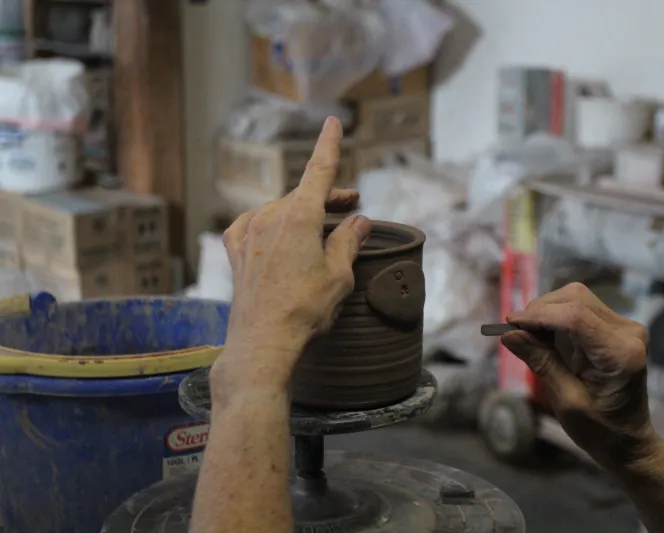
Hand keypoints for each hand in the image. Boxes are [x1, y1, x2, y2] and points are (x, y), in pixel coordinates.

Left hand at [215, 117, 371, 393]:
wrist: (262, 340)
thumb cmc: (304, 309)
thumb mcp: (339, 275)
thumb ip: (348, 240)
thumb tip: (359, 220)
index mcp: (299, 216)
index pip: (319, 170)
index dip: (329, 144)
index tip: (332, 121)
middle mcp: (269, 216)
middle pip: (303, 194)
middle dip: (328, 197)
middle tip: (351, 206)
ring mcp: (248, 231)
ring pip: (281, 210)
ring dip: (303, 214)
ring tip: (321, 232)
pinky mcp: (235, 248)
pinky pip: (257, 224)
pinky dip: (275, 225)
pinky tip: (282, 238)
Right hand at [502, 282, 655, 467]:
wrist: (628, 441)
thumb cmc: (599, 430)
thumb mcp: (566, 400)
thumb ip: (541, 362)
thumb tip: (508, 334)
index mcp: (619, 354)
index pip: (575, 317)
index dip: (539, 315)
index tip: (509, 323)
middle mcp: (628, 333)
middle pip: (576, 299)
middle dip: (541, 309)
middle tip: (516, 331)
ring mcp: (625, 327)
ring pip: (577, 298)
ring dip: (547, 311)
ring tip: (529, 334)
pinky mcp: (617, 328)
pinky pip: (581, 308)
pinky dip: (557, 316)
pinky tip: (544, 334)